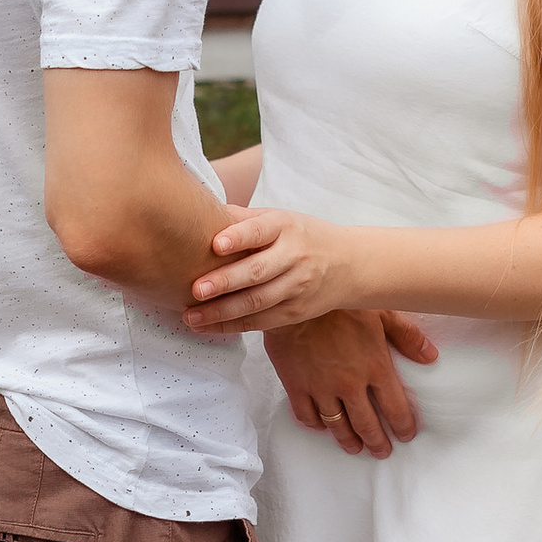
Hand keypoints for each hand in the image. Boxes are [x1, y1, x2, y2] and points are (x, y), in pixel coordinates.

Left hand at [185, 207, 356, 331]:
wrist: (349, 264)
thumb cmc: (301, 236)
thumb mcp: (280, 218)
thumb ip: (243, 219)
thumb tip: (199, 215)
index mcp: (286, 227)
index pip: (261, 231)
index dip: (238, 237)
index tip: (215, 244)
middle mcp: (294, 256)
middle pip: (257, 272)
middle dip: (225, 282)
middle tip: (195, 289)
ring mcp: (297, 287)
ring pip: (257, 302)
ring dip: (222, 312)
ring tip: (191, 316)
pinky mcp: (295, 312)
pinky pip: (260, 321)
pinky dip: (231, 326)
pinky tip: (207, 327)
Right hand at [263, 309, 438, 456]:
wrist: (298, 296)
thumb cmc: (341, 301)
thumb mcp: (382, 311)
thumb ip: (407, 336)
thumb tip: (430, 356)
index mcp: (375, 367)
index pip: (395, 408)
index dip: (403, 426)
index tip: (406, 435)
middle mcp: (350, 384)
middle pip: (367, 424)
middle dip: (378, 442)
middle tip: (382, 451)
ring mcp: (322, 388)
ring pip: (338, 426)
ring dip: (348, 441)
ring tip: (355, 448)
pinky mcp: (297, 386)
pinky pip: (307, 415)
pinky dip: (315, 424)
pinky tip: (322, 426)